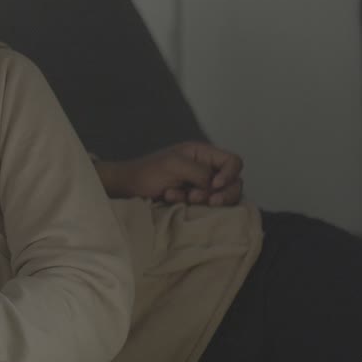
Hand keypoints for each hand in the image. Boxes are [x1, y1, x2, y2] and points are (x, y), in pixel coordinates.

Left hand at [97, 141, 243, 205]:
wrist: (127, 188)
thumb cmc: (148, 172)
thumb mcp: (175, 165)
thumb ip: (200, 172)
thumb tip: (216, 185)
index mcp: (203, 153)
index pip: (233, 161)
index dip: (230, 174)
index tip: (214, 185)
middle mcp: (206, 169)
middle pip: (234, 182)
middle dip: (222, 193)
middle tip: (203, 200)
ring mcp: (201, 186)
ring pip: (222, 197)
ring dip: (207, 200)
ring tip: (186, 199)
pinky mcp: (194, 201)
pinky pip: (206, 207)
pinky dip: (194, 206)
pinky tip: (174, 199)